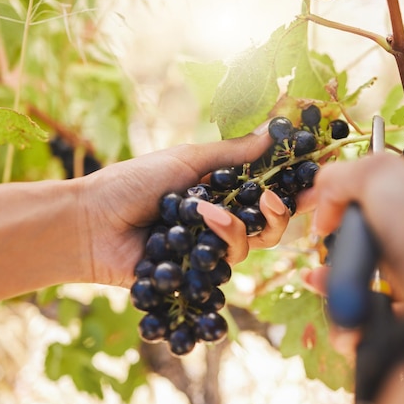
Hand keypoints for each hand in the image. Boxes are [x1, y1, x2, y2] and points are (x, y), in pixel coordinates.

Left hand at [77, 131, 289, 287]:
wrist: (92, 220)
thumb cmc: (134, 182)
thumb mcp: (187, 159)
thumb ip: (234, 152)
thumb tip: (274, 128)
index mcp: (219, 191)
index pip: (264, 193)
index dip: (289, 188)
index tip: (311, 179)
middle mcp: (219, 221)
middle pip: (268, 226)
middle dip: (278, 215)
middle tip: (272, 201)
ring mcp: (207, 250)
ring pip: (249, 247)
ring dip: (234, 228)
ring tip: (206, 213)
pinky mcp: (196, 275)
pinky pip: (224, 268)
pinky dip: (217, 245)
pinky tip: (199, 228)